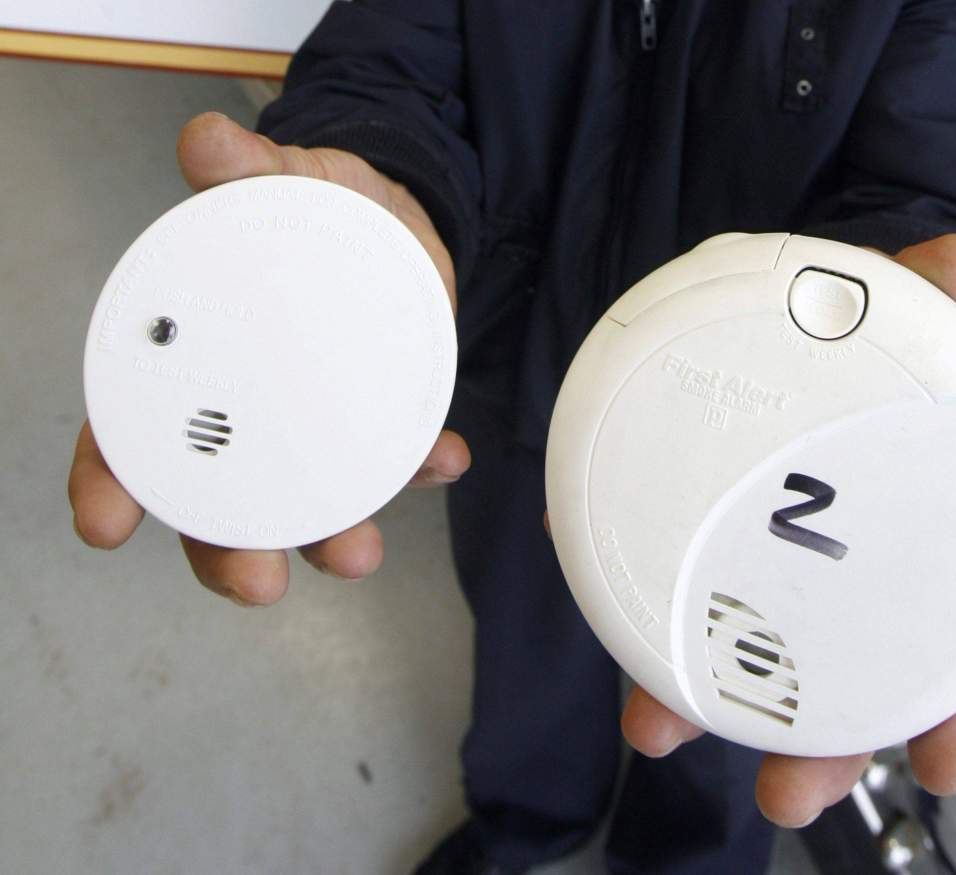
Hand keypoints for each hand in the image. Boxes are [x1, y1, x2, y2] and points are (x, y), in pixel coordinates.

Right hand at [68, 112, 470, 605]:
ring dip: (329, 541)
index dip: (111, 480)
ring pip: (306, 508)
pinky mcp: (377, 423)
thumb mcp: (278, 176)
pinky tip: (447, 458)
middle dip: (228, 553)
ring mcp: (313, 429)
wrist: (389, 213)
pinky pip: (399, 460)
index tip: (106, 524)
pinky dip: (421, 468)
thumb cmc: (307, 205)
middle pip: (216, 505)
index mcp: (192, 363)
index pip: (129, 430)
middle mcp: (246, 415)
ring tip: (356, 553)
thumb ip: (244, 166)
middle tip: (256, 581)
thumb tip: (209, 141)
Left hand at [621, 234, 955, 825]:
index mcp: (909, 541)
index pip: (953, 641)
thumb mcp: (885, 318)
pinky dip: (642, 631)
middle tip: (783, 795)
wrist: (773, 334)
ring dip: (706, 711)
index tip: (938, 765)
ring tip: (657, 733)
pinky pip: (671, 605)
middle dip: (816, 749)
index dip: (952, 708)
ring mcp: (762, 570)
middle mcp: (840, 577)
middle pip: (844, 686)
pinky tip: (608, 633)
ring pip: (749, 666)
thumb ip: (921, 293)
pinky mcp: (693, 549)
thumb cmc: (845, 350)